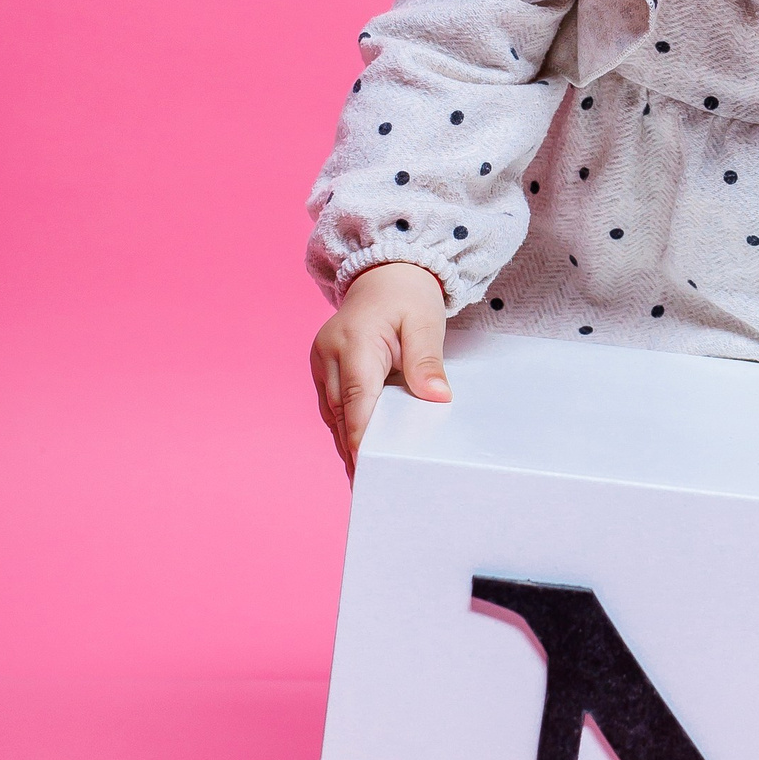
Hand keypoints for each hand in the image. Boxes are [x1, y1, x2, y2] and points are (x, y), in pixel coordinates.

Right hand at [310, 262, 449, 475]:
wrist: (386, 272)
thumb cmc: (408, 296)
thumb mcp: (426, 324)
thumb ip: (427, 362)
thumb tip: (436, 398)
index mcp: (354, 343)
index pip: (356, 404)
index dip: (360, 442)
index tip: (368, 473)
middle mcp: (329, 354)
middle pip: (340, 414)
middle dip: (354, 450)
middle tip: (371, 487)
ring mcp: (322, 360)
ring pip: (332, 413)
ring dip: (346, 441)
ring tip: (364, 477)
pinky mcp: (323, 365)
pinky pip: (332, 403)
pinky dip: (344, 424)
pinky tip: (357, 447)